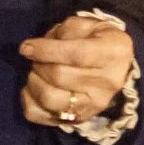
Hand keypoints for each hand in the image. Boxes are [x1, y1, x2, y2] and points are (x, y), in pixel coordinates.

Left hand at [18, 16, 132, 127]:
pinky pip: (41, 115)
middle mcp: (107, 84)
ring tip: (37, 72)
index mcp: (112, 54)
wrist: (117, 67)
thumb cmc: (99, 41)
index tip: (26, 47)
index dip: (46, 50)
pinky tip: (33, 88)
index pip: (75, 55)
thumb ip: (66, 30)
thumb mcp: (89, 25)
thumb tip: (40, 47)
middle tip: (36, 58)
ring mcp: (93, 106)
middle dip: (39, 64)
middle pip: (59, 76)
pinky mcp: (78, 119)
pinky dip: (29, 101)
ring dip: (34, 82)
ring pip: (49, 99)